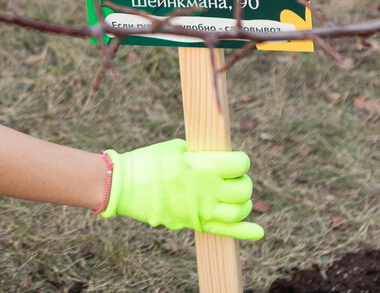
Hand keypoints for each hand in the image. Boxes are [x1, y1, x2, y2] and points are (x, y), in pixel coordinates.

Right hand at [98, 139, 264, 239]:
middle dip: (242, 182)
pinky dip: (245, 232)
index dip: (240, 160)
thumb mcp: (175, 148)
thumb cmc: (147, 162)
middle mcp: (206, 190)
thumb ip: (202, 154)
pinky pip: (226, 231)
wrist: (122, 186)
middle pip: (243, 189)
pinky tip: (257, 231)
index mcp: (202, 166)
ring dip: (242, 203)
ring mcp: (200, 209)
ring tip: (233, 197)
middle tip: (231, 178)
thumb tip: (222, 158)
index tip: (233, 160)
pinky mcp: (194, 223)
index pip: (240, 163)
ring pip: (239, 210)